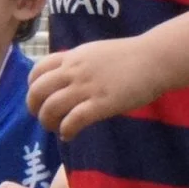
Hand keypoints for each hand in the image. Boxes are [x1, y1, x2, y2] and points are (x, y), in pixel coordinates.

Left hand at [27, 37, 168, 139]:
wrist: (156, 58)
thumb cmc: (130, 56)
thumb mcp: (95, 52)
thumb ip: (78, 64)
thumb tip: (65, 80)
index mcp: (72, 57)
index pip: (37, 71)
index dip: (32, 87)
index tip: (39, 98)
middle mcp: (74, 71)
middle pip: (37, 91)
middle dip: (34, 108)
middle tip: (44, 118)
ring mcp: (86, 88)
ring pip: (50, 108)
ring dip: (48, 122)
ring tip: (56, 128)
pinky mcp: (100, 104)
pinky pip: (72, 120)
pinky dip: (66, 130)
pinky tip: (69, 135)